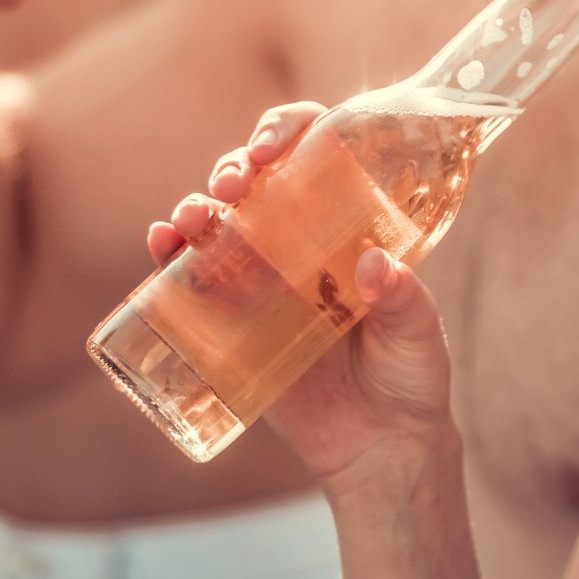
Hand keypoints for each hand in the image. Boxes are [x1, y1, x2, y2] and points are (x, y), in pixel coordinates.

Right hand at [146, 102, 459, 493]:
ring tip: (191, 219)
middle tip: (234, 183)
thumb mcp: (417, 335)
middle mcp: (301, 242)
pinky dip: (169, 255)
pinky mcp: (233, 323)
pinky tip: (162, 245)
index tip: (272, 146)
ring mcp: (262, 280)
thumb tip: (371, 265)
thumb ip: (403, 301)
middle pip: (256, 181)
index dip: (287, 132)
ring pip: (218, 224)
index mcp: (349, 226)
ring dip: (196, 208)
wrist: (381, 446)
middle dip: (234, 167)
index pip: (315, 154)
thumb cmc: (411, 377)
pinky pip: (191, 281)